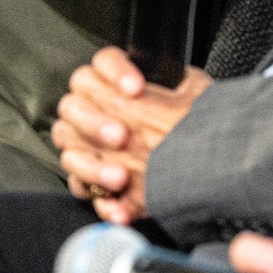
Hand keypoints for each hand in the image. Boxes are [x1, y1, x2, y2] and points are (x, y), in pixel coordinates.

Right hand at [51, 46, 210, 221]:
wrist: (202, 174)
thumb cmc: (194, 130)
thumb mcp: (195, 99)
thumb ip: (184, 83)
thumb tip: (182, 78)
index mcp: (117, 85)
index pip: (102, 64)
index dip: (113, 72)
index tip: (136, 89)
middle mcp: (95, 113)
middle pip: (72, 106)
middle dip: (94, 121)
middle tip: (122, 135)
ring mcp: (88, 149)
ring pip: (70, 151)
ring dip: (93, 166)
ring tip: (121, 177)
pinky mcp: (92, 184)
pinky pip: (84, 191)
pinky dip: (103, 202)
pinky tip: (121, 209)